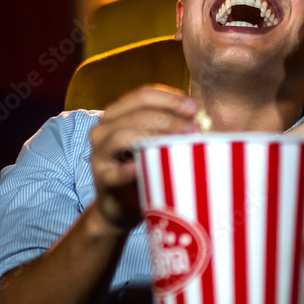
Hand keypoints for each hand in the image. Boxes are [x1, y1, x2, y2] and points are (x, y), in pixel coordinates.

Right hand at [89, 85, 201, 228]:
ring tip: (181, 145)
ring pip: (122, 136)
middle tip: (195, 130)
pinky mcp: (101, 180)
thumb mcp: (159, 144)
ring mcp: (99, 154)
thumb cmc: (146, 170)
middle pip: (137, 113)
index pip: (142, 96)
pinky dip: (130, 170)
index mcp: (118, 114)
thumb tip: (203, 117)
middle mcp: (104, 129)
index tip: (195, 108)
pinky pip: (114, 173)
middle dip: (169, 119)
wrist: (122, 208)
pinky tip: (146, 168)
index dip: (169, 99)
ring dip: (154, 138)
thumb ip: (173, 128)